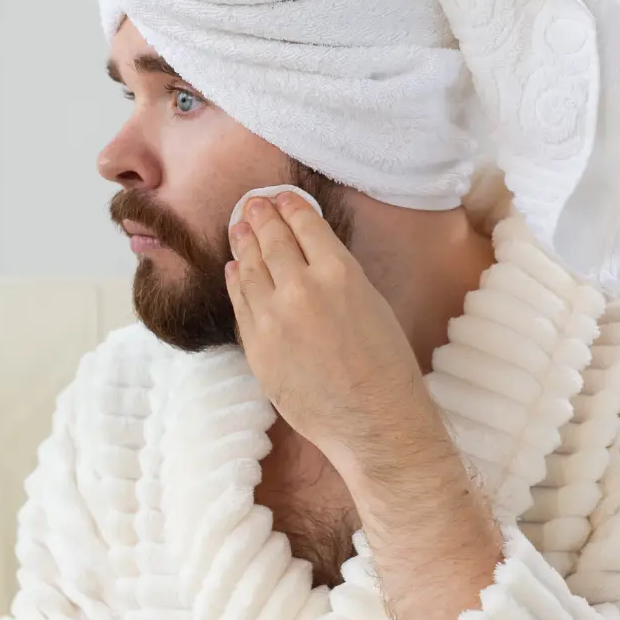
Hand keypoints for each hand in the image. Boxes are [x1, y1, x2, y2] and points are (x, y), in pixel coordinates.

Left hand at [224, 191, 442, 478]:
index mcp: (339, 273)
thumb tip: (308, 254)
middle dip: (260, 218)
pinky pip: (240, 305)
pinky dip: (235, 282)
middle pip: (271, 241)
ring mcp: (273, 319)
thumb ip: (337, 275)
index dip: (289, 206)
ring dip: (243, 245)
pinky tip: (234, 269)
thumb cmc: (386, 366)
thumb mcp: (371, 303)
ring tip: (239, 230)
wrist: (374, 421)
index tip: (280, 198)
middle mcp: (301, 289)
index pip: (305, 225)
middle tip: (252, 205)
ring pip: (249, 269)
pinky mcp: (256, 348)